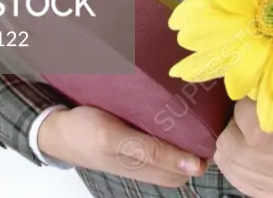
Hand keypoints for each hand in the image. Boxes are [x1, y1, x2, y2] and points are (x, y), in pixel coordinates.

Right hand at [36, 106, 208, 187]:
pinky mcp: (133, 139)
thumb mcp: (115, 139)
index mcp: (147, 167)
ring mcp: (140, 150)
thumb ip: (153, 152)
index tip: (215, 123)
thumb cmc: (85, 133)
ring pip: (174, 145)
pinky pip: (159, 136)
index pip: (191, 168)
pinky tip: (170, 106)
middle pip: (185, 156)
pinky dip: (168, 124)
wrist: (57, 129)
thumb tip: (194, 166)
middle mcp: (148, 162)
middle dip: (199, 137)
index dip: (205, 149)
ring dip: (184, 129)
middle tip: (206, 108)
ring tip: (193, 104)